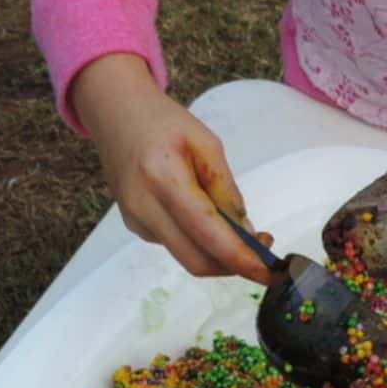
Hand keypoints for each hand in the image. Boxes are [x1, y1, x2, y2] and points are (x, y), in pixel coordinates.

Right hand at [71, 53, 269, 281]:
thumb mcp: (207, 144)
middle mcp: (144, 207)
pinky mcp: (135, 226)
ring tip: (246, 235)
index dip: (240, 257)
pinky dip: (201, 243)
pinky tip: (213, 222)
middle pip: (195, 259)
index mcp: (164, 177)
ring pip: (186, 256)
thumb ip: (226, 189)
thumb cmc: (165, 123)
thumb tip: (246, 232)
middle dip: (235, 266)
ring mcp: (135, 221)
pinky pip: (175, 244)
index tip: (270, 270)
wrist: (116, 117)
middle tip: (266, 254)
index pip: (206, 231)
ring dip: (220, 256)